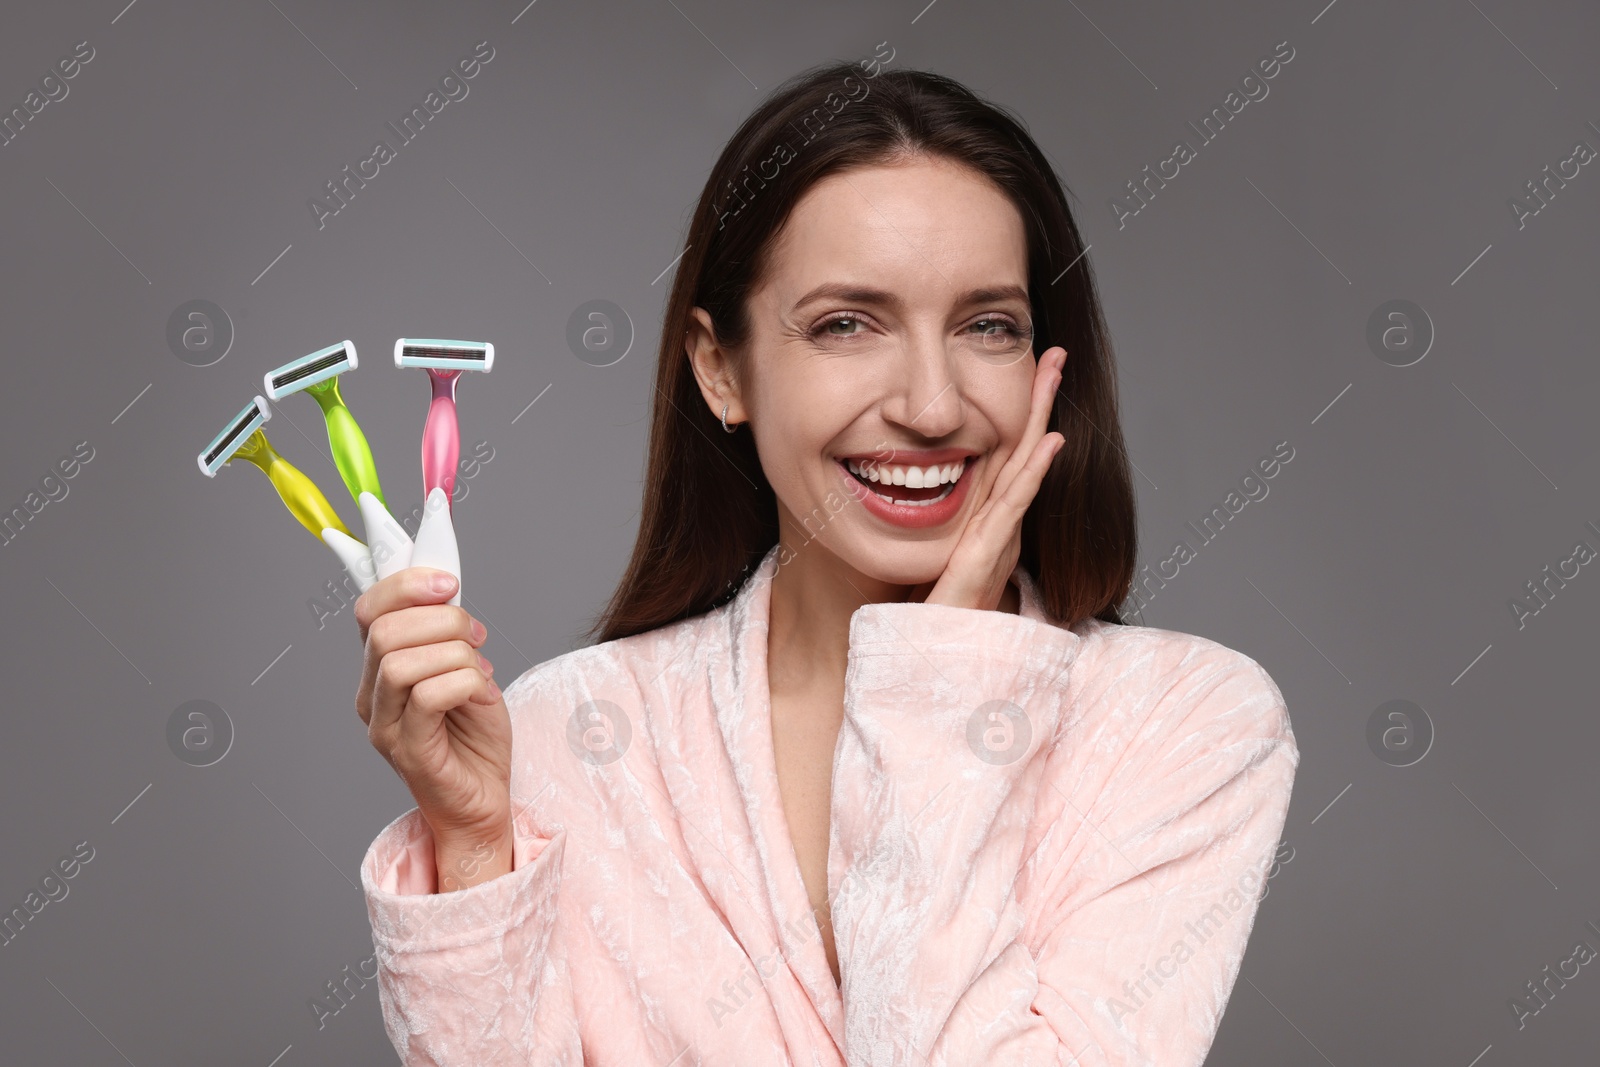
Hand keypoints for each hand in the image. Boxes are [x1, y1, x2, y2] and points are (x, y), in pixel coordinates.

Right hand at [354, 567, 513, 888]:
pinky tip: (481, 692)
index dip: (405, 585)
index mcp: (378, 671)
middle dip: (442, 619)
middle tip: (477, 636)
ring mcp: (385, 727)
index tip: (448, 582)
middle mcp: (371, 698)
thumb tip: (445, 587)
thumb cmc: (474, 738)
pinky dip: (465, 682)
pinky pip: (429, 696)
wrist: (483, 801)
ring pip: (401, 661)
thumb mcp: (465, 668)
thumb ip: (447, 633)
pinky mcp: (409, 751)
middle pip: (385, 631)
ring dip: (455, 653)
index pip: (369, 611)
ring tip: (480, 668)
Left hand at [915, 346, 1065, 611]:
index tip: (1030, 374)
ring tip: (1052, 377)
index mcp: (988, 528)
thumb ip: (939, 536)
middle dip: (1039, 403)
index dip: (1022, 417)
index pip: (1007, 461)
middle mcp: (999, 530)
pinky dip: (1031, 474)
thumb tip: (916, 502)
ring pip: (1024, 470)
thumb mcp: (932, 563)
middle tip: (1054, 354)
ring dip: (1040, 420)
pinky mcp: (984, 561)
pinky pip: (1011, 508)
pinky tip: (1048, 443)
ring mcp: (997, 543)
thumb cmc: (929, 621)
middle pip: (1024, 454)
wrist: (925, 665)